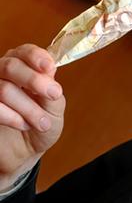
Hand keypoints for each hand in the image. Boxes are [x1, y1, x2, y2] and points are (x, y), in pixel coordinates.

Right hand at [0, 44, 64, 189]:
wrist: (26, 151)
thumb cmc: (42, 124)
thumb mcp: (54, 108)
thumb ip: (51, 90)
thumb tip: (48, 72)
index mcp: (24, 68)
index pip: (25, 52)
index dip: (36, 57)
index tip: (49, 68)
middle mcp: (3, 74)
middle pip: (10, 66)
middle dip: (35, 81)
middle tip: (54, 95)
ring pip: (3, 88)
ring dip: (28, 108)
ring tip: (42, 123)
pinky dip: (13, 118)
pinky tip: (24, 125)